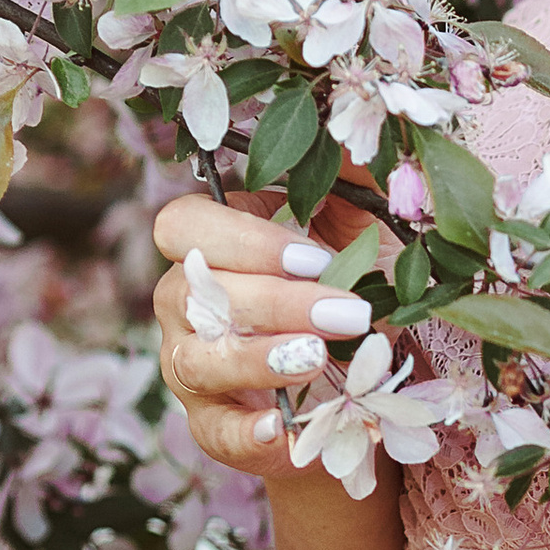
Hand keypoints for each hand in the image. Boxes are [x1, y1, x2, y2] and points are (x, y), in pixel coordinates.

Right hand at [149, 192, 374, 481]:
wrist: (366, 381)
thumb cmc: (357, 288)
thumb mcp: (365, 225)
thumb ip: (350, 170)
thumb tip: (346, 114)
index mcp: (211, 246)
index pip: (183, 225)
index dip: (240, 240)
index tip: (312, 257)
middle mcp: (185, 304)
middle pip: (192, 292)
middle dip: (273, 301)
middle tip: (348, 312)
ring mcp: (191, 366)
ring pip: (197, 360)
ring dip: (257, 358)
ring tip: (316, 358)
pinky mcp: (213, 426)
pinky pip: (212, 432)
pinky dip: (244, 434)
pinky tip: (278, 431)